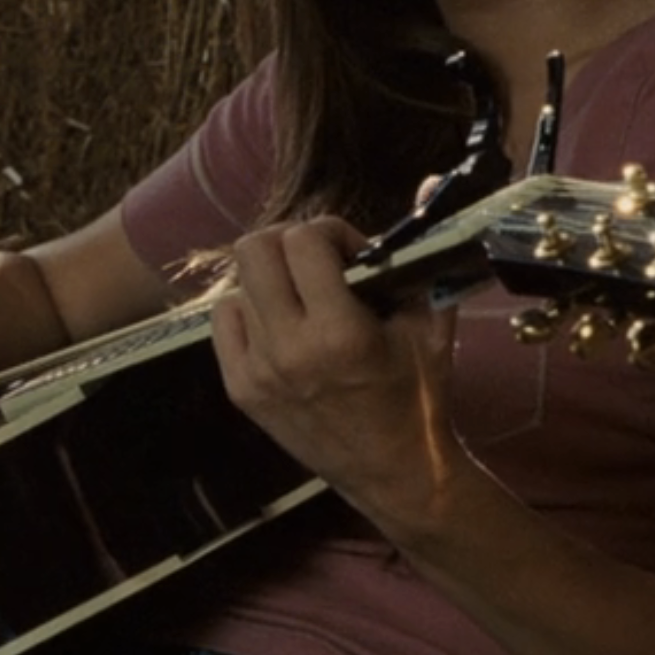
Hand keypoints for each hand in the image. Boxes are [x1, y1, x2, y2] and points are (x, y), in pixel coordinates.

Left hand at [208, 217, 462, 521]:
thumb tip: (428, 182)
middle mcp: (288, 350)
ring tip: (304, 298)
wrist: (393, 472)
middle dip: (290, 242)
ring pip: (238, 283)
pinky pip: (223, 320)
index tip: (354, 255)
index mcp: (339, 332)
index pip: (304, 240)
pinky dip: (250, 310)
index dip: (332, 232)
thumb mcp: (431, 324)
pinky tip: (282, 324)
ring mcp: (257, 372)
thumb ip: (422, 255)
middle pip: (254, 249)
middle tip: (319, 263)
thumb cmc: (419, 396)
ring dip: (272, 278)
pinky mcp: (239, 390)